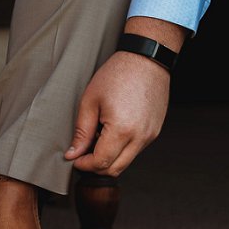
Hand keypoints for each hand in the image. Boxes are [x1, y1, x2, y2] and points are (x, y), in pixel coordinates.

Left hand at [64, 51, 169, 176]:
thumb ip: (81, 132)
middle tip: (82, 152)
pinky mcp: (154, 131)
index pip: (101, 163)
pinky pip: (135, 150)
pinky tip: (111, 130)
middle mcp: (141, 137)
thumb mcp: (90, 102)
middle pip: (115, 169)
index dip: (84, 165)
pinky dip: (120, 148)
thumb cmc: (117, 74)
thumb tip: (73, 154)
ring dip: (108, 157)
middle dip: (95, 166)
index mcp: (122, 130)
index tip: (74, 158)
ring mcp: (150, 135)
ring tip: (98, 135)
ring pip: (126, 161)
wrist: (146, 59)